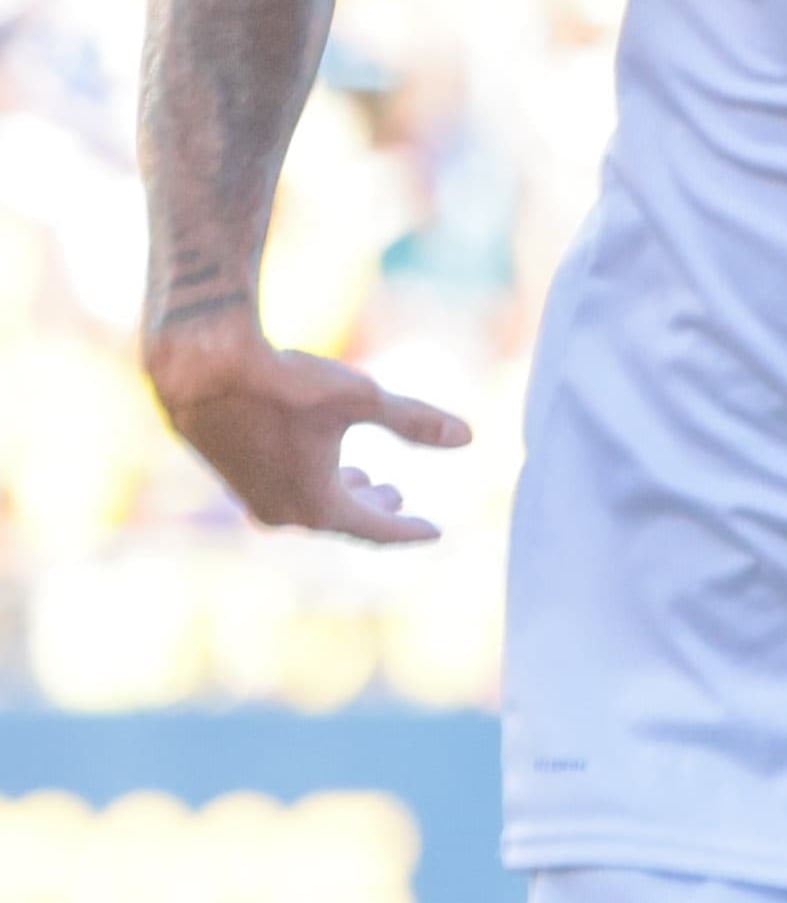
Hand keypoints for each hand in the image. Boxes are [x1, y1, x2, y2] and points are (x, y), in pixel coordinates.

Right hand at [149, 321, 469, 543]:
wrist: (201, 372)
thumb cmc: (285, 385)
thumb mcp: (363, 398)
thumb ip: (414, 421)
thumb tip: (469, 439)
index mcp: (318, 505)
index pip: (376, 529)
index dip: (410, 530)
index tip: (437, 531)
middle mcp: (283, 511)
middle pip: (341, 519)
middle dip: (374, 510)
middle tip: (400, 497)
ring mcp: (253, 496)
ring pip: (309, 505)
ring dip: (341, 494)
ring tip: (365, 478)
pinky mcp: (233, 474)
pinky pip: (283, 490)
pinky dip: (310, 482)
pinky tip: (316, 460)